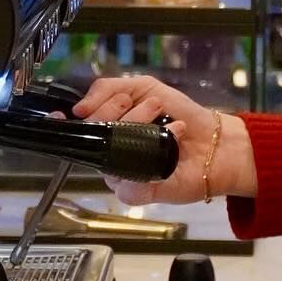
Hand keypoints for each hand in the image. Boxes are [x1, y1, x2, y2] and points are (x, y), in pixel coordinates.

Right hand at [74, 73, 255, 205]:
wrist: (214, 141)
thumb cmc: (179, 115)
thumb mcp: (143, 88)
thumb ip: (109, 88)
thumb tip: (80, 108)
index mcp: (108, 130)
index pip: (78, 130)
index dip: (66, 125)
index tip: (66, 113)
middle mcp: (111, 154)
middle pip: (93, 138)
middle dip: (115, 111)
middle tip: (144, 101)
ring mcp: (125, 175)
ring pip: (111, 158)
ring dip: (138, 126)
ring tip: (160, 113)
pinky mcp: (141, 193)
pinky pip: (127, 186)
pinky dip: (150, 158)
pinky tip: (170, 139)